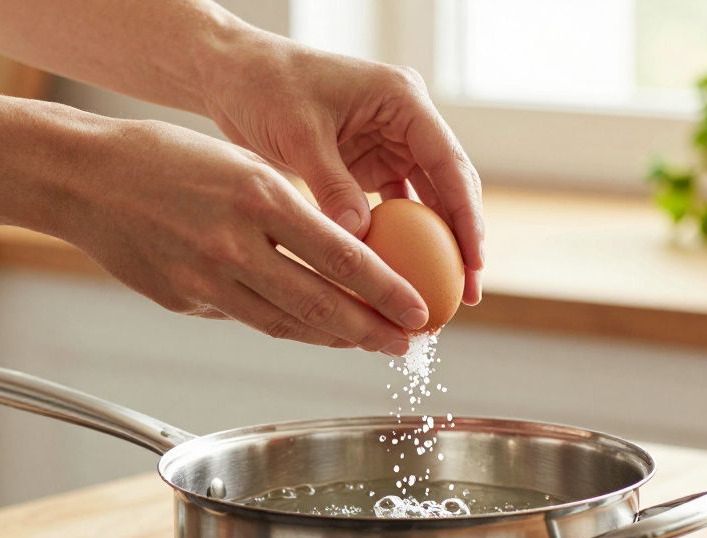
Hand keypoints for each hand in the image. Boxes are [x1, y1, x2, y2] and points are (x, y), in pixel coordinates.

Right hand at [51, 118, 428, 354]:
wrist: (84, 177)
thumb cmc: (165, 159)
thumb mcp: (241, 164)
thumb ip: (287, 213)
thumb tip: (336, 259)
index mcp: (259, 196)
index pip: (342, 256)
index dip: (387, 292)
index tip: (419, 311)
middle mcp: (234, 243)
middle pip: (320, 304)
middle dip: (372, 331)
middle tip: (406, 344)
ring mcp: (205, 279)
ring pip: (285, 323)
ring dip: (332, 338)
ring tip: (366, 343)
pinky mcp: (183, 301)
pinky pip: (244, 318)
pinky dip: (283, 325)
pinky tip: (308, 328)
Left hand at [201, 34, 484, 303]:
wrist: (233, 73)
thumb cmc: (265, 87)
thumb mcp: (299, 135)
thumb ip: (331, 187)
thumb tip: (359, 245)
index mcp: (401, 99)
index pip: (448, 162)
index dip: (466, 215)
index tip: (473, 261)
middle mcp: (404, 121)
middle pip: (448, 185)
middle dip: (461, 240)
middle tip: (467, 293)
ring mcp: (389, 143)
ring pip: (426, 201)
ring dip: (435, 246)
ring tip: (441, 295)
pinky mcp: (368, 164)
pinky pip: (394, 207)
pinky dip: (399, 241)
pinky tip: (401, 278)